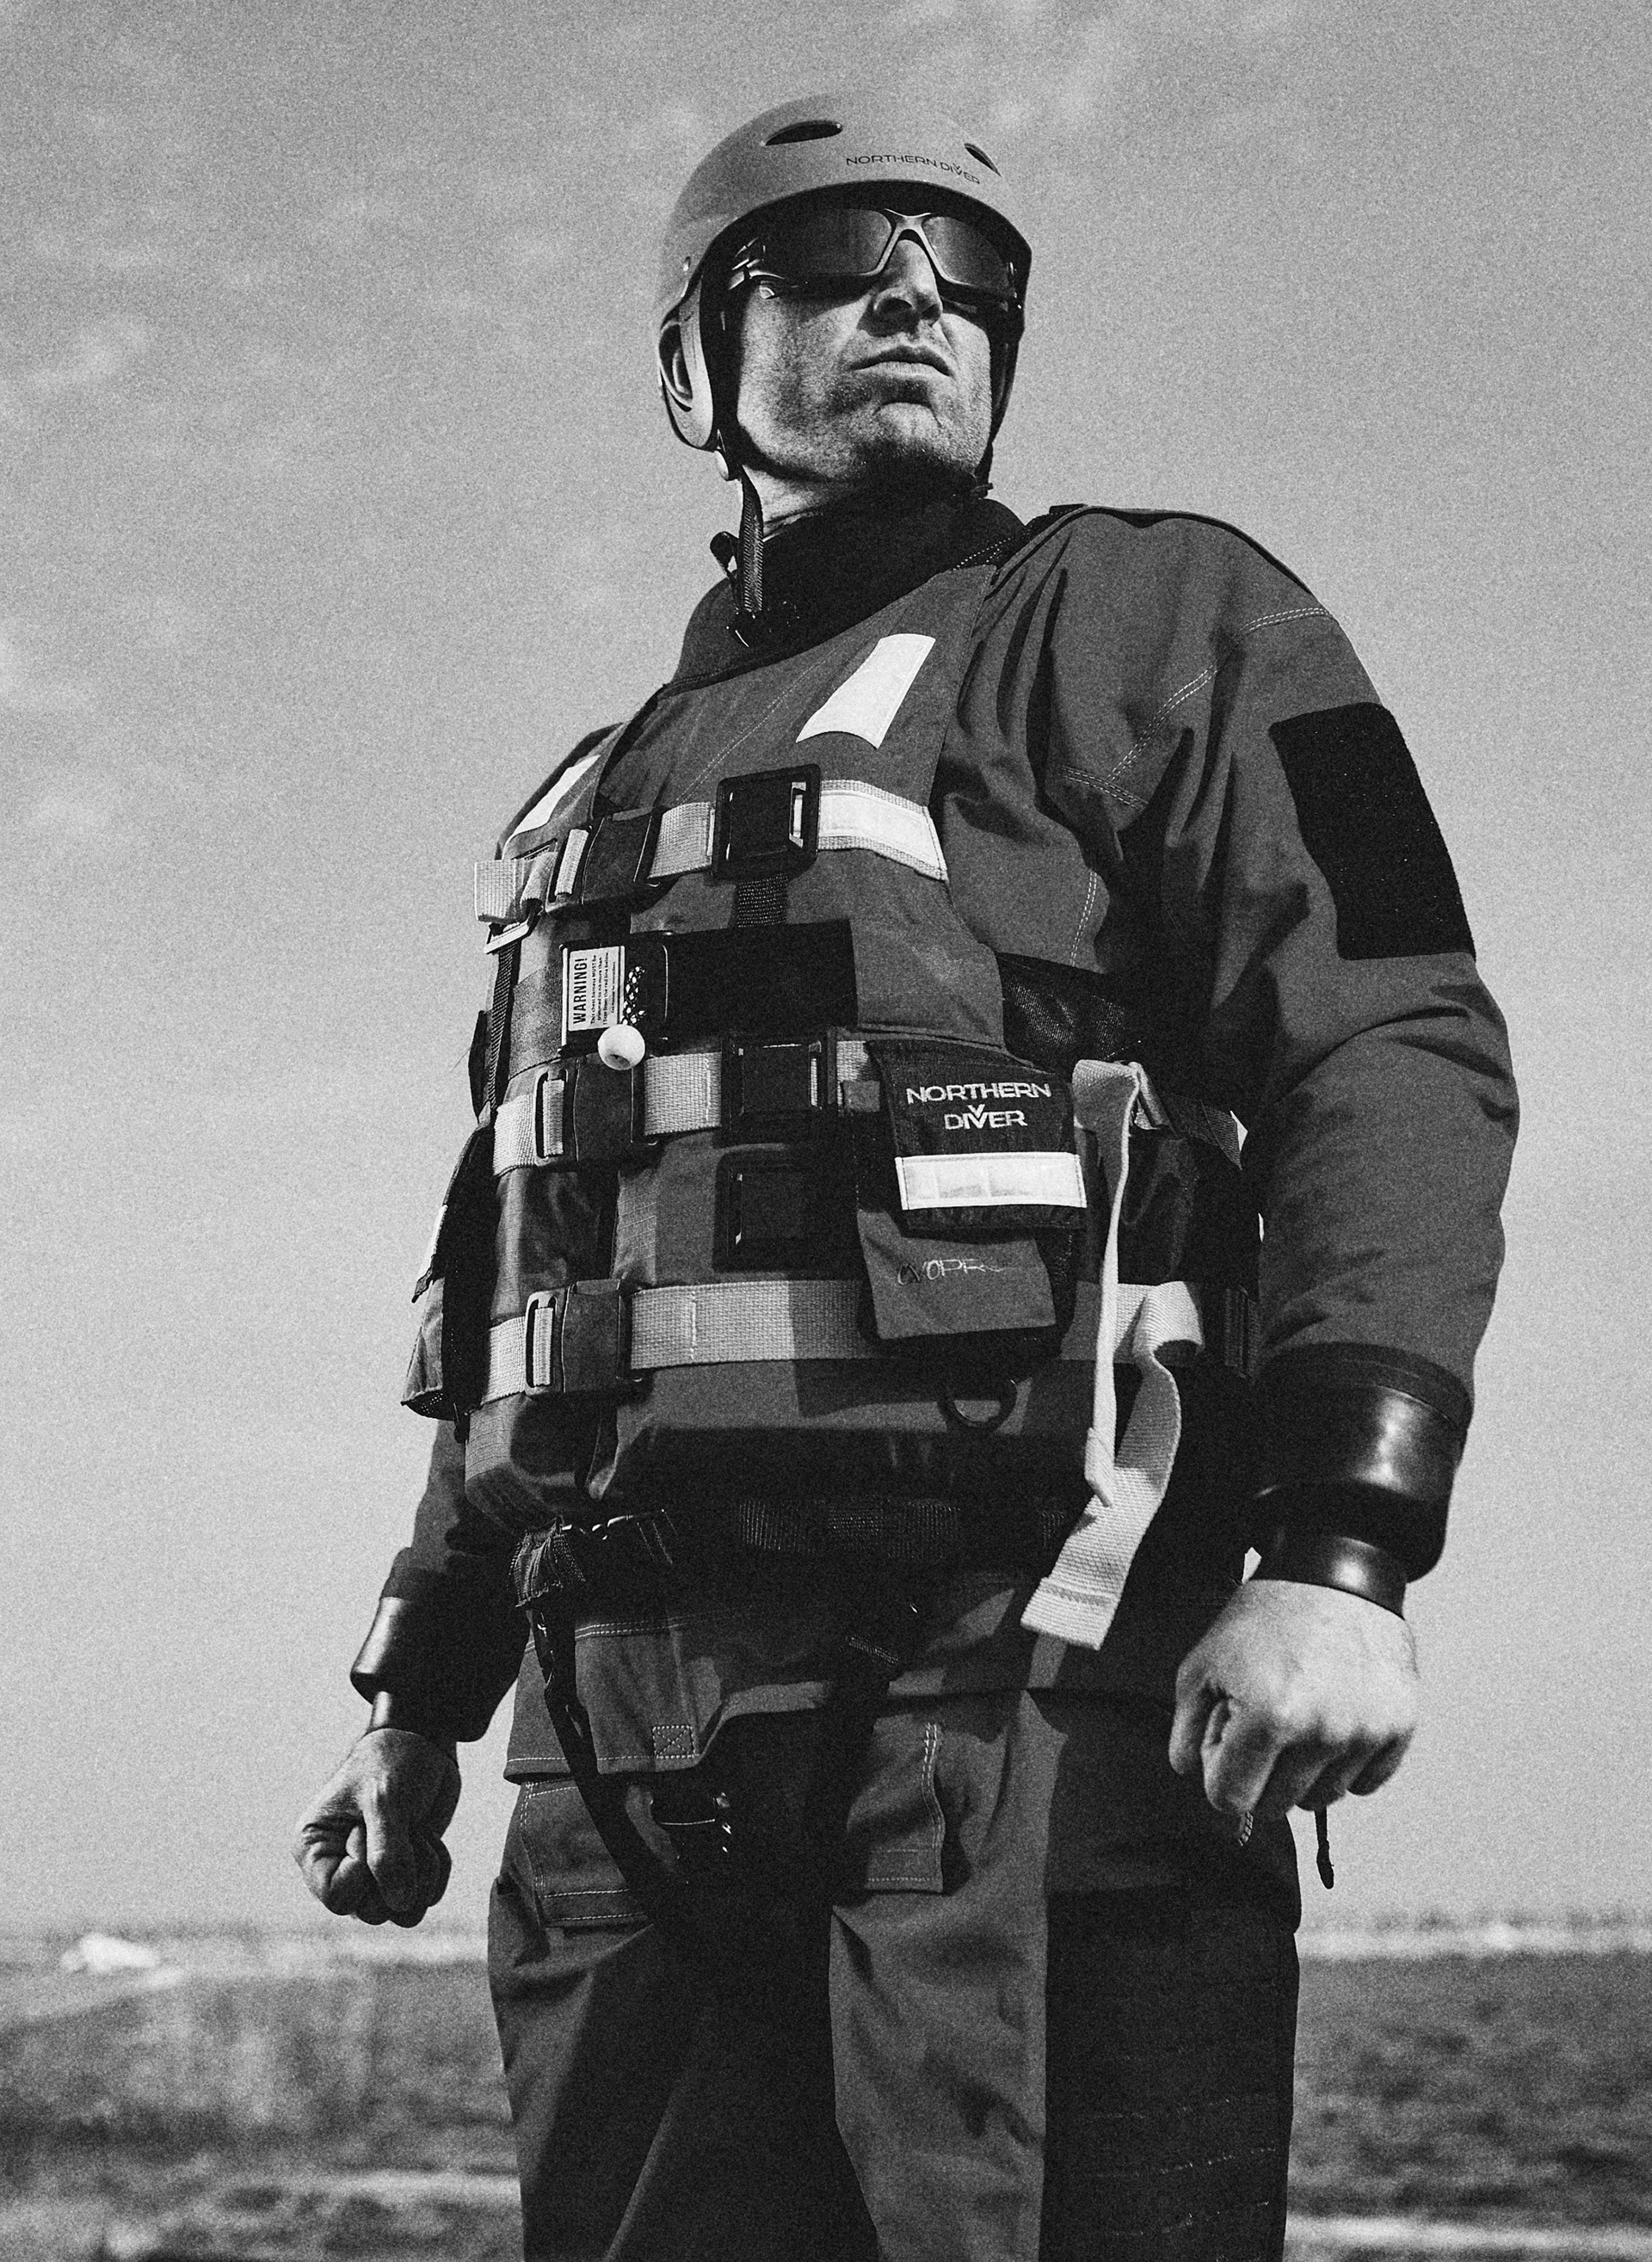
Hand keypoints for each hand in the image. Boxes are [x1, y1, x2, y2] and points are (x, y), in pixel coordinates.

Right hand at [293, 1728, 461, 1926]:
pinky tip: (428, 1837)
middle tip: (402, 1829)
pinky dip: (436, 1867)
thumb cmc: (390, 1762)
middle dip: (398, 1870)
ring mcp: (373, 1875)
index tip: (370, 1833)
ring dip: (422, 1873)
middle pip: (372, 1911)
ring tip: (418, 1835)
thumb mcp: (384, 1800)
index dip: (363, 1875)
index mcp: (315, 1850)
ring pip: (402, 1912)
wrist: (422, 1744)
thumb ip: (389, 1852)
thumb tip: (400, 1903)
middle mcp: (340, 1868)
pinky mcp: (404, 1872)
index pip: (337, 1898)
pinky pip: (426, 1897)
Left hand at [1169, 1579, 1419, 1819]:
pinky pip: (1367, 1783)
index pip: (1231, 1800)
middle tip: (1263, 1726)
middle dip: (1260, 1775)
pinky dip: (1346, 1764)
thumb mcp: (1205, 1661)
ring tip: (1300, 1718)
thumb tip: (1189, 1772)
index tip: (1228, 1743)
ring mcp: (1365, 1732)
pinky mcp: (1399, 1727)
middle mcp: (1323, 1733)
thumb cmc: (1265, 1616)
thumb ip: (1186, 1726)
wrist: (1333, 1574)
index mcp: (1269, 1718)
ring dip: (1304, 1772)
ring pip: (1323, 1799)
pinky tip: (1334, 1720)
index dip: (1221, 1774)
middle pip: (1277, 1806)